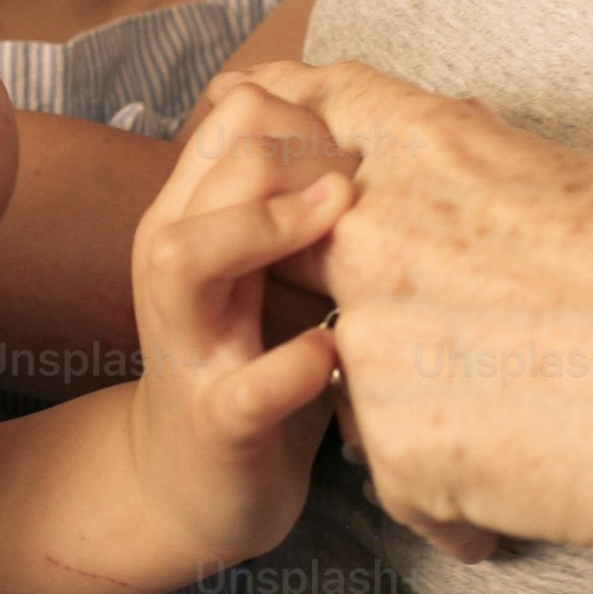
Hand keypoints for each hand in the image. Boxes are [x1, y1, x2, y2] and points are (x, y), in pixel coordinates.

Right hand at [126, 88, 357, 569]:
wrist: (191, 484)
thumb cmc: (254, 358)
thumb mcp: (274, 264)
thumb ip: (310, 196)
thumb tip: (419, 114)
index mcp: (188, 214)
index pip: (241, 109)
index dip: (319, 119)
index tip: (363, 169)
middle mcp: (173, 265)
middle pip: (230, 157)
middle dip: (318, 162)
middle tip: (368, 209)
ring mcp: (188, 343)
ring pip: (188, 252)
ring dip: (276, 231)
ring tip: (344, 247)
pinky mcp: (216, 421)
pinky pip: (249, 386)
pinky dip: (301, 365)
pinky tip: (340, 357)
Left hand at [216, 61, 592, 575]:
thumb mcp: (592, 183)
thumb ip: (493, 164)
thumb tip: (460, 134)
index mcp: (433, 155)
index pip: (323, 105)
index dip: (290, 109)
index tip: (258, 106)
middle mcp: (378, 240)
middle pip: (303, 242)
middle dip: (336, 275)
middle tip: (420, 310)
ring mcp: (375, 348)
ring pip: (361, 378)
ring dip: (428, 404)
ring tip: (541, 416)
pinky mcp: (395, 450)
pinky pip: (406, 474)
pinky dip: (462, 493)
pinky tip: (542, 483)